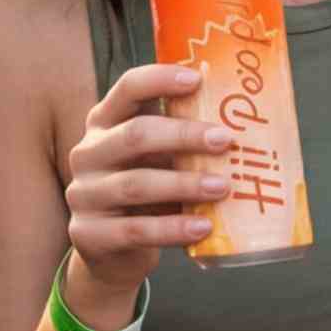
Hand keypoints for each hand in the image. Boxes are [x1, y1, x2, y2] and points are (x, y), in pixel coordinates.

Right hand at [57, 61, 227, 324]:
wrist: (113, 252)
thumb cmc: (148, 193)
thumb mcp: (157, 159)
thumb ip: (182, 141)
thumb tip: (246, 124)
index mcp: (105, 122)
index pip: (128, 88)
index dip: (160, 79)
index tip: (198, 79)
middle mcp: (88, 153)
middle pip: (135, 134)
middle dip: (184, 135)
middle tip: (226, 140)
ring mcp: (84, 194)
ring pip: (136, 184)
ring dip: (185, 184)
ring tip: (223, 188)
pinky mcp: (88, 234)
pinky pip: (135, 230)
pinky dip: (173, 229)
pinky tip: (203, 227)